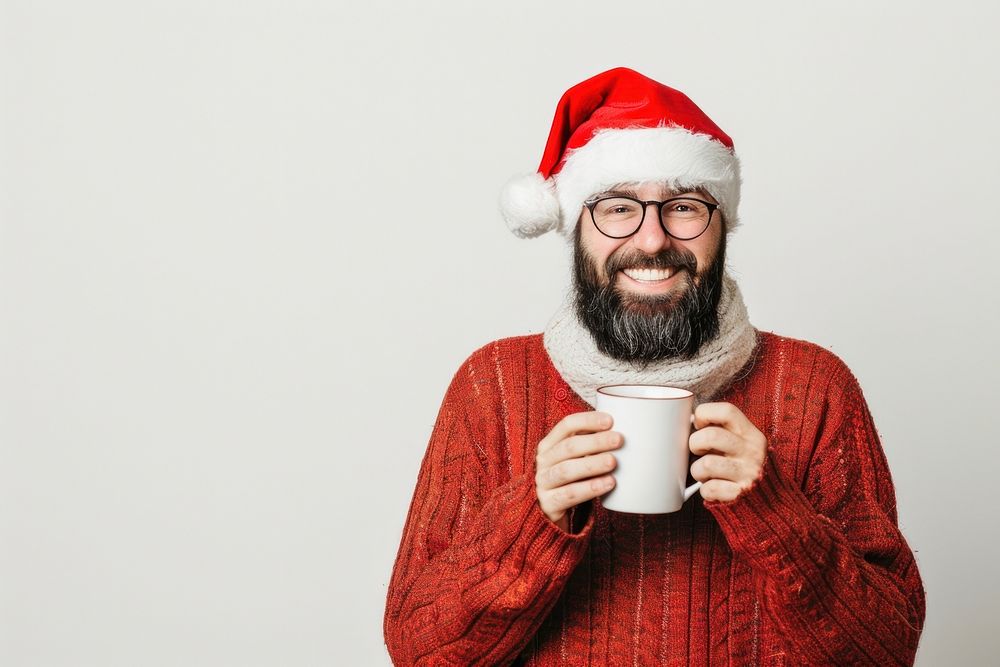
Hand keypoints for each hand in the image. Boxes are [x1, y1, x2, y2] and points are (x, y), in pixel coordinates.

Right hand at [535, 411, 621, 531]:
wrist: (549, 512)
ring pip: (567, 470)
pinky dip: (590, 488)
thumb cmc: (570, 481)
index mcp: (549, 444)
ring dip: (592, 464)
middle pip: (569, 447)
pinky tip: (608, 484)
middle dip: (596, 442)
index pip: (566, 425)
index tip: (610, 421)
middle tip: (619, 440)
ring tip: (613, 462)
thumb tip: (625, 431)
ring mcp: (543, 483)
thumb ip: (590, 446)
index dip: (588, 420)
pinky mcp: (549, 504)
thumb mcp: (575, 459)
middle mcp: (543, 461)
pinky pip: (570, 494)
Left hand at [689, 402, 766, 501]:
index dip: (704, 414)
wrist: (771, 502)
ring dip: (697, 471)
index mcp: (752, 434)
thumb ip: (722, 431)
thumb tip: (687, 420)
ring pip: (705, 464)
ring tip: (706, 473)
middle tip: (699, 451)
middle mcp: (753, 452)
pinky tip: (715, 488)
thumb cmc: (743, 467)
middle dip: (695, 444)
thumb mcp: (741, 444)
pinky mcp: (740, 494)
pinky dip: (705, 491)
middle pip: (710, 436)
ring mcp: (748, 474)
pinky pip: (708, 489)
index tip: (699, 424)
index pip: (726, 411)